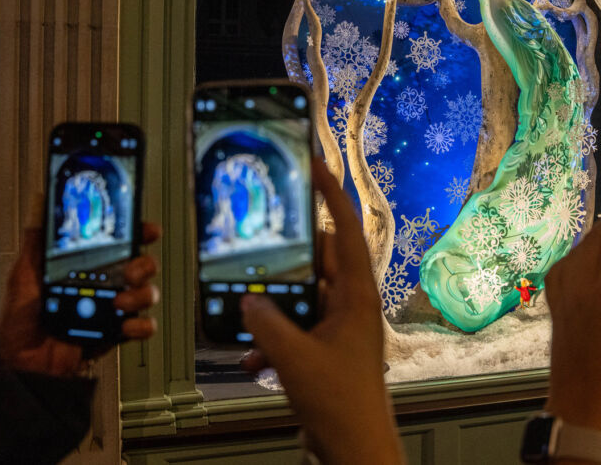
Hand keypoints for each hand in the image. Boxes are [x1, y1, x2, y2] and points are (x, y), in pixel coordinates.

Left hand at [0, 195, 160, 376]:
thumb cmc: (19, 320)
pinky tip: (124, 324)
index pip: (120, 243)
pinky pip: (142, 326)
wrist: (19, 362)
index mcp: (86, 267)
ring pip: (147, 293)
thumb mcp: (23, 274)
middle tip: (128, 270)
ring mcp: (112, 309)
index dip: (138, 233)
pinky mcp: (115, 333)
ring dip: (140, 294)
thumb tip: (39, 204)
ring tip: (118, 302)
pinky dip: (140, 325)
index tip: (144, 229)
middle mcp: (103, 285)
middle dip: (142, 264)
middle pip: (142, 265)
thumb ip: (36, 241)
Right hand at [240, 159, 403, 464]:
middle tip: (257, 246)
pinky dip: (272, 340)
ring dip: (273, 308)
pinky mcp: (325, 351)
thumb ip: (264, 324)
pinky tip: (249, 358)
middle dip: (284, 260)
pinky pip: (294, 330)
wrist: (354, 449)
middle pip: (316, 261)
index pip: (346, 229)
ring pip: (300, 298)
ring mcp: (338, 328)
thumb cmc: (341, 402)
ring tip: (245, 311)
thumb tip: (245, 301)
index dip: (331, 194)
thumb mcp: (292, 357)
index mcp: (356, 294)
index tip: (315, 165)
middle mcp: (350, 305)